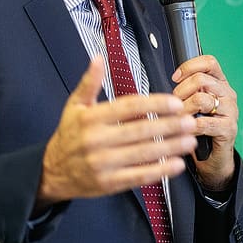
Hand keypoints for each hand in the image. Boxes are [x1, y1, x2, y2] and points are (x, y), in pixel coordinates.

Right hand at [36, 56, 197, 209]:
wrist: (52, 172)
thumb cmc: (68, 136)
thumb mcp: (74, 106)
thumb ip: (89, 83)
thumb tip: (97, 59)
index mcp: (91, 119)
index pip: (128, 107)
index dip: (154, 104)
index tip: (174, 102)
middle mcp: (97, 141)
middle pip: (140, 130)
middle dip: (169, 125)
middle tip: (190, 120)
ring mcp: (103, 164)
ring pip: (143, 154)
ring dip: (170, 147)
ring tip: (189, 140)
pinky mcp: (109, 183)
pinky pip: (139, 176)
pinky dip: (160, 171)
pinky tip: (176, 164)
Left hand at [171, 55, 238, 190]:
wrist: (214, 158)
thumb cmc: (201, 128)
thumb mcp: (195, 104)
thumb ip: (189, 89)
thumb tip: (172, 78)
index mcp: (220, 84)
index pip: (209, 62)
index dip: (189, 67)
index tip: (175, 78)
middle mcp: (228, 95)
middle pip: (201, 79)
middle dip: (180, 91)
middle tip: (174, 104)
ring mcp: (231, 111)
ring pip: (201, 99)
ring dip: (183, 109)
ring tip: (178, 118)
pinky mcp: (228, 129)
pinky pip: (204, 122)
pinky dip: (190, 126)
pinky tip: (186, 130)